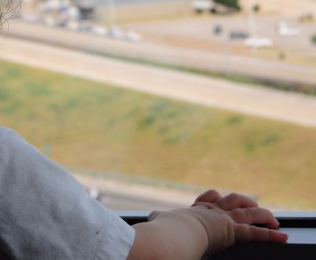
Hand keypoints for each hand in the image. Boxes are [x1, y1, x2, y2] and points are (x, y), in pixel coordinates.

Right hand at [151, 189, 287, 256]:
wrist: (173, 234)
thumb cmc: (164, 230)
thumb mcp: (159, 220)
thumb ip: (159, 218)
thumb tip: (153, 217)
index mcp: (195, 210)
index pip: (209, 198)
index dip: (217, 198)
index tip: (221, 199)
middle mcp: (211, 211)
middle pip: (233, 200)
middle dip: (245, 202)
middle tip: (253, 206)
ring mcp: (223, 220)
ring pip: (248, 212)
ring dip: (263, 215)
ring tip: (273, 219)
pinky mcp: (231, 232)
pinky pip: (254, 233)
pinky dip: (270, 235)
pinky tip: (281, 236)